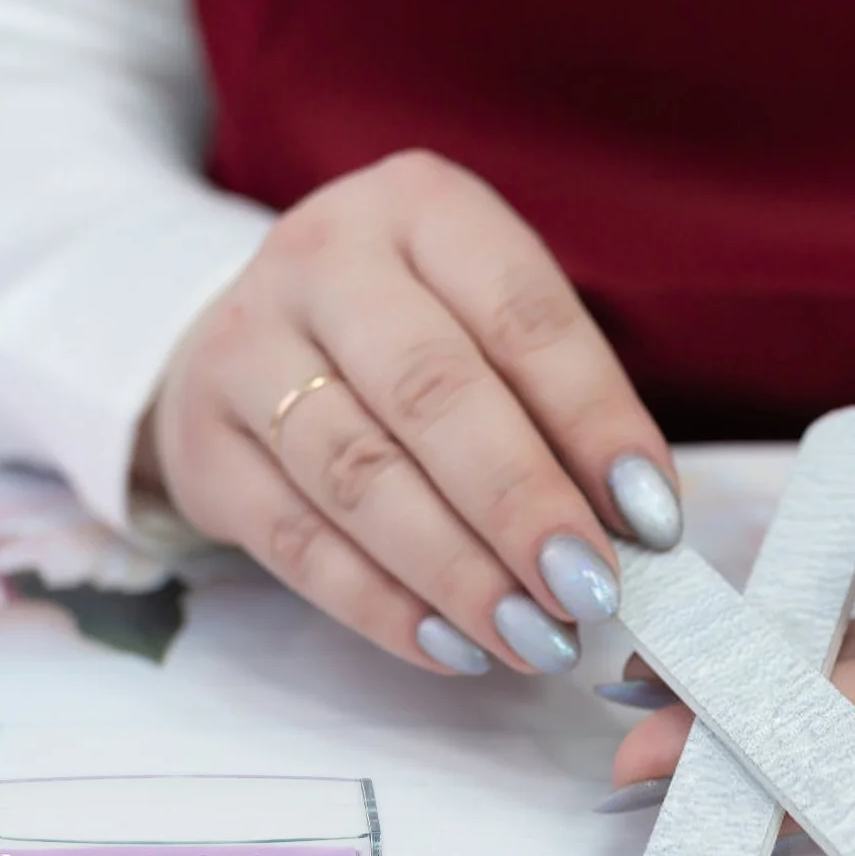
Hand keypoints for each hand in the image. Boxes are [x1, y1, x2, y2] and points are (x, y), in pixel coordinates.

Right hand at [143, 150, 680, 675]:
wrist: (241, 341)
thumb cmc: (402, 339)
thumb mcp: (482, 324)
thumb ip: (553, 408)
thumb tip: (631, 530)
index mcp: (421, 208)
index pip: (522, 316)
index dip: (593, 421)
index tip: (651, 518)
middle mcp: (323, 262)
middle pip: (430, 392)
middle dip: (519, 504)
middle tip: (585, 590)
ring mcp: (245, 350)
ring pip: (357, 476)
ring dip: (455, 572)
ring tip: (531, 638)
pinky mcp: (203, 448)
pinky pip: (297, 544)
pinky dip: (381, 606)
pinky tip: (451, 647)